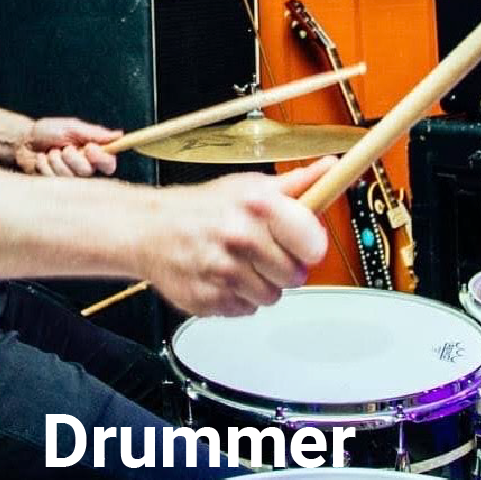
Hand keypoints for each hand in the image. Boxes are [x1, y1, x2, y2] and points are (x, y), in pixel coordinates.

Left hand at [14, 117, 120, 176]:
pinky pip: (53, 180)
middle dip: (72, 157)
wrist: (24, 139)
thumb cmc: (48, 130)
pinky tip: (42, 159)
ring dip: (56, 160)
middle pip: (87, 171)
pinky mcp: (54, 184)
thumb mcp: (71, 127)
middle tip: (64, 147)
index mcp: (92, 152)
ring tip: (50, 151)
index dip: (102, 159)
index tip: (90, 148)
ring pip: (69, 177)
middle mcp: (84, 167)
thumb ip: (94, 133)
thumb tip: (118, 134)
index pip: (109, 164)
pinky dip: (45, 165)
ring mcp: (69, 178)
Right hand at [147, 156, 334, 316]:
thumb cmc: (202, 208)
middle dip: (283, 267)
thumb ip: (294, 186)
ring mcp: (223, 272)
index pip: (312, 243)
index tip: (302, 243)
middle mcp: (240, 238)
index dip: (309, 246)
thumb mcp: (247, 187)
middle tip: (263, 253)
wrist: (148, 229)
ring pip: (271, 297)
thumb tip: (332, 169)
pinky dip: (236, 298)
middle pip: (295, 276)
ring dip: (260, 285)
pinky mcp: (208, 300)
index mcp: (257, 206)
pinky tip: (221, 277)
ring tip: (239, 264)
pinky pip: (244, 310)